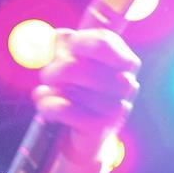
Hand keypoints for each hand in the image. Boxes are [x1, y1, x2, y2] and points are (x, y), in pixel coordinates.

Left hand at [33, 28, 140, 161]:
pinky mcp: (101, 128)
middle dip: (53, 70)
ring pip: (69, 89)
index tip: (67, 48)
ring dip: (50, 91)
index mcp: (125, 62)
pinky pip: (64, 109)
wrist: (82, 137)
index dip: (77, 42)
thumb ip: (64, 43)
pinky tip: (47, 108)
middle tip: (47, 75)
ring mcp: (116, 108)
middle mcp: (127, 84)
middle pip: (78, 67)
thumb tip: (58, 36)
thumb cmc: (78, 91)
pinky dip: (47, 106)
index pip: (103, 42)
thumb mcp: (71, 61)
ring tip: (50, 94)